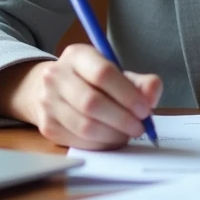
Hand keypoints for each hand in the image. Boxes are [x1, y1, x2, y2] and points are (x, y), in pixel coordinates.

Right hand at [0, 44, 162, 149]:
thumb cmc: (92, 81)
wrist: (53, 90)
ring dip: (113, 135)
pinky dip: (101, 144)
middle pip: (92, 102)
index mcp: (77, 55)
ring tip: (128, 134)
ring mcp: (48, 102)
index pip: (103, 73)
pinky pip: (79, 141)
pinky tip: (111, 138)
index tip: (145, 109)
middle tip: (140, 127)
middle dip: (122, 119)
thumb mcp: (117, 73)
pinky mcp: (47, 126)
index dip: (127, 94)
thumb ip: (140, 83)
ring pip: (85, 126)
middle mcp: (56, 76)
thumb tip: (152, 95)